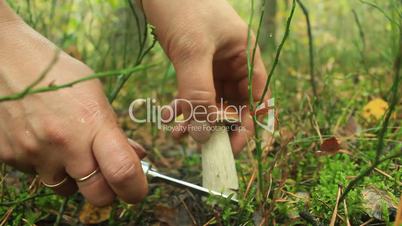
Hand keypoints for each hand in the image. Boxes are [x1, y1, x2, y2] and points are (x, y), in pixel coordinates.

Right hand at [0, 3, 146, 205]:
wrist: (6, 61)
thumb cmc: (58, 73)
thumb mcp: (96, 96)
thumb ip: (115, 131)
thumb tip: (136, 155)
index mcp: (93, 124)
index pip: (123, 172)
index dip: (135, 189)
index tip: (137, 189)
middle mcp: (65, 145)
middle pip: (97, 196)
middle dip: (106, 190)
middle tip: (106, 174)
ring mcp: (35, 154)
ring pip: (66, 189)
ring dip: (74, 177)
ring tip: (69, 149)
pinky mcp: (12, 158)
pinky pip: (38, 175)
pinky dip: (47, 164)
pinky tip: (43, 139)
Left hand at [143, 0, 268, 152]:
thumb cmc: (183, 6)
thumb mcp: (192, 50)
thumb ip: (198, 93)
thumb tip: (203, 134)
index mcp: (245, 56)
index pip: (255, 99)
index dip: (247, 126)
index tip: (230, 148)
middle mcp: (232, 62)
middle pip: (232, 104)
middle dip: (216, 126)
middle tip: (199, 143)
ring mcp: (212, 64)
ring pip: (210, 101)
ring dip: (197, 119)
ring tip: (179, 131)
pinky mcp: (193, 64)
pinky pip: (192, 93)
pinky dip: (184, 106)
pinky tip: (171, 115)